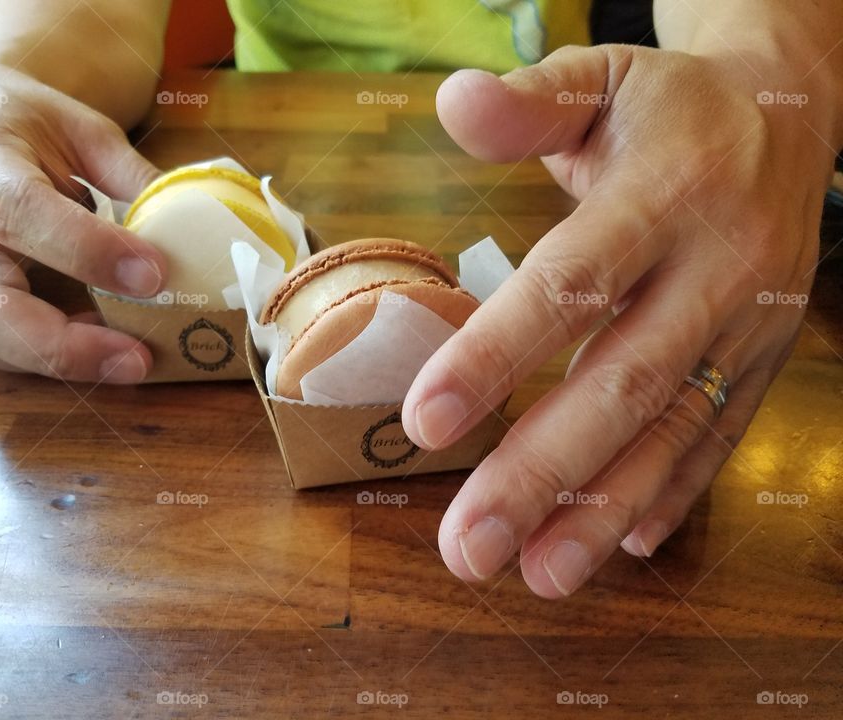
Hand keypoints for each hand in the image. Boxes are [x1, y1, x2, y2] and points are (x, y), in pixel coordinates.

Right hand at [0, 60, 165, 380]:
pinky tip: (80, 352)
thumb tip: (198, 233)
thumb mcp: (89, 131)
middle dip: (61, 343)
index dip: (85, 250)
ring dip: (54, 360)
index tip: (154, 275)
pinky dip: (25, 366)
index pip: (18, 211)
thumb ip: (135, 180)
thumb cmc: (34, 128)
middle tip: (137, 359)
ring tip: (126, 358)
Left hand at [403, 45, 835, 595]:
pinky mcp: (763, 357)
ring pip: (674, 429)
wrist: (791, 119)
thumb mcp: (601, 79)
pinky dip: (675, 491)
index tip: (423, 424)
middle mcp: (716, 267)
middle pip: (622, 383)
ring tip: (537, 575)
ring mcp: (749, 323)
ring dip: (603, 511)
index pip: (571, 285)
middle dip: (542, 474)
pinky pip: (720, 433)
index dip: (496, 356)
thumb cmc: (669, 109)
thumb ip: (529, 102)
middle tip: (467, 548)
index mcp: (665, 193)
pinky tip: (629, 543)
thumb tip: (450, 101)